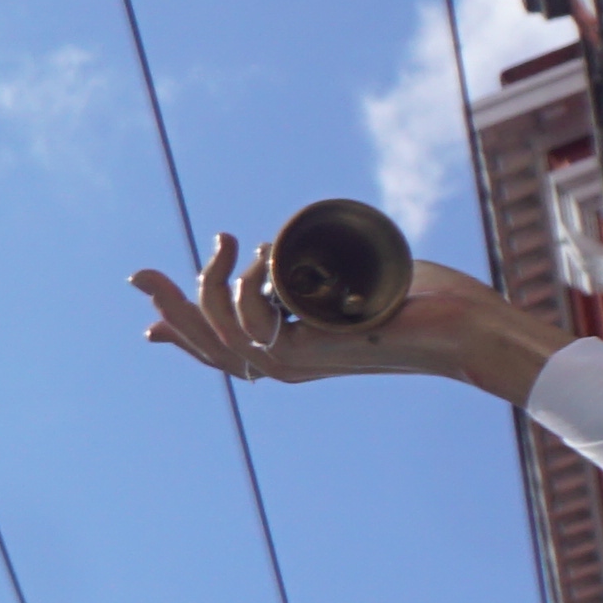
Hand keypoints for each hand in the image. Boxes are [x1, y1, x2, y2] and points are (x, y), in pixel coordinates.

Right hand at [130, 240, 565, 405]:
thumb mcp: (348, 278)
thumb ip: (308, 271)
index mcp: (291, 352)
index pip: (217, 350)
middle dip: (166, 305)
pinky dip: (245, 281)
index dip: (179, 331)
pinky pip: (249, 318)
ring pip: (217, 331)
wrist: (464, 325)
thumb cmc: (421, 301)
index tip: (145, 315)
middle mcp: (285, 364)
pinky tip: (259, 253)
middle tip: (138, 273)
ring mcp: (293, 361)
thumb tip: (275, 248)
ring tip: (229, 238)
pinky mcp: (306, 351)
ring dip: (209, 281)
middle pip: (203, 344)